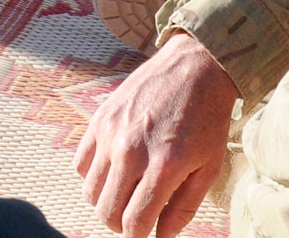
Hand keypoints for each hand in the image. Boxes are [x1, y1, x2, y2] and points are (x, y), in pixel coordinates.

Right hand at [77, 33, 239, 237]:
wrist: (194, 69)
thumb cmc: (207, 120)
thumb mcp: (208, 168)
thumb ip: (184, 207)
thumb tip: (162, 236)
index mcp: (163, 168)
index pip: (134, 223)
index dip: (138, 235)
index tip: (146, 231)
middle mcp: (130, 151)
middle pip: (106, 211)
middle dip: (121, 223)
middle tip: (136, 216)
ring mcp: (110, 134)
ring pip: (89, 191)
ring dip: (105, 201)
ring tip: (124, 194)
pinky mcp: (98, 119)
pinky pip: (81, 163)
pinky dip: (93, 175)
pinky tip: (114, 170)